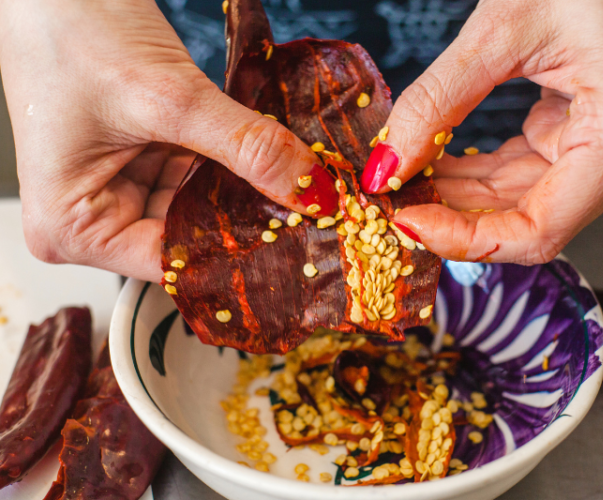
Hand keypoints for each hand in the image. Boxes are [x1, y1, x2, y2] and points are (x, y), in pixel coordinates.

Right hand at [0, 0, 336, 281]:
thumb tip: (310, 190)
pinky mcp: (143, 158)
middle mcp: (94, 218)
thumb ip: (247, 147)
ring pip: (201, 203)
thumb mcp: (170, 99)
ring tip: (297, 184)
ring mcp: (120, 186)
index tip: (295, 246)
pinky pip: (199, 171)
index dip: (236, 254)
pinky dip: (234, 162)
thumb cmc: (69, 31)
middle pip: (189, 235)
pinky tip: (272, 161)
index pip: (172, 264)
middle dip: (247, 217)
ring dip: (246, 189)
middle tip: (310, 213)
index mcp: (73, 229)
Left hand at [361, 0, 602, 263]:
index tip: (409, 222)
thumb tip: (390, 163)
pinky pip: (523, 174)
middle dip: (454, 217)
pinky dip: (476, 175)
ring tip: (404, 182)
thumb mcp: (501, 28)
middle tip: (393, 202)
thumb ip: (439, 100)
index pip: (539, 230)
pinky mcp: (586, 137)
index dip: (468, 239)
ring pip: (520, 203)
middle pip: (528, 222)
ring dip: (459, 198)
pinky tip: (433, 166)